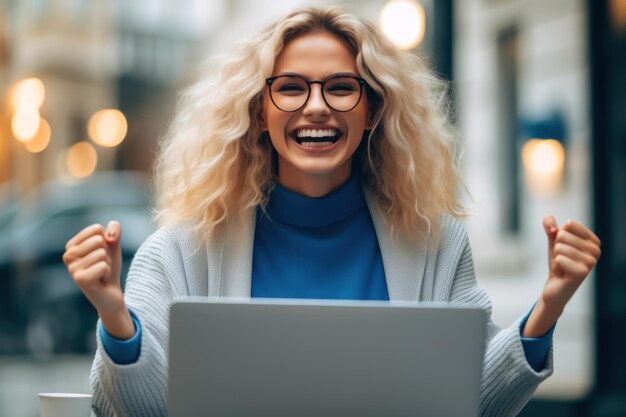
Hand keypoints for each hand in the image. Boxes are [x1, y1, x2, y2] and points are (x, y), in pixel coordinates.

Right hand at [63, 221, 133, 338]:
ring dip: (108, 263)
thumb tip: (110, 234)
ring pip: (102, 253)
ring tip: (101, 273)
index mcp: (71, 245)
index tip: (102, 253)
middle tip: (102, 265)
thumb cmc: (108, 266)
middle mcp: (67, 256)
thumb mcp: (113, 244)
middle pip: (99, 240)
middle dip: (107, 253)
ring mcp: (72, 268)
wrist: (111, 292)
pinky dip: (108, 272)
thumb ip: (114, 230)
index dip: (107, 240)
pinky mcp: (81, 279)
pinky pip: (103, 266)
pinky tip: (101, 280)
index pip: (96, 229)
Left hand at [523, 216, 600, 336]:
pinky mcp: (582, 273)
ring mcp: (591, 262)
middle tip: (563, 260)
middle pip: (563, 235)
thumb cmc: (558, 262)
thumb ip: (550, 225)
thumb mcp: (553, 240)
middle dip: (557, 248)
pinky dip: (556, 266)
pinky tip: (563, 274)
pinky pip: (559, 258)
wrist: (555, 287)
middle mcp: (596, 250)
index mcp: (593, 241)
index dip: (559, 236)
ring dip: (556, 258)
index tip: (564, 248)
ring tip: (563, 266)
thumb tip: (551, 223)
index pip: (569, 224)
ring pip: (560, 247)